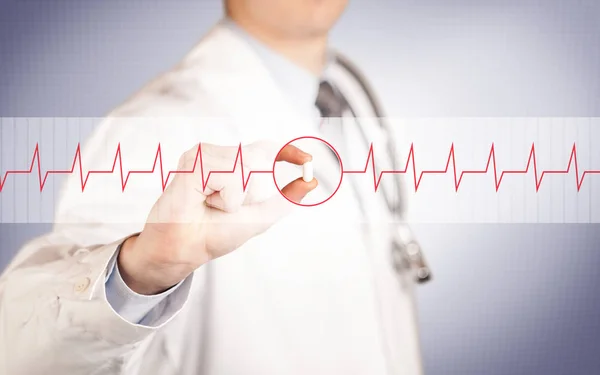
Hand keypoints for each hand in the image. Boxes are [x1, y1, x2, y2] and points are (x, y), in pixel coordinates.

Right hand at [118, 141, 316, 294]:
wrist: (185, 248)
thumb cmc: (214, 233)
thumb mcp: (260, 217)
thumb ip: (285, 199)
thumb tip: (311, 182)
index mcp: (233, 165)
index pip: (266, 149)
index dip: (288, 152)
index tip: (307, 159)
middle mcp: (219, 156)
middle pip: (259, 157)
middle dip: (253, 190)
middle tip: (227, 207)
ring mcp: (205, 156)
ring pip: (245, 165)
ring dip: (237, 197)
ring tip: (214, 205)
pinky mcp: (193, 162)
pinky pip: (229, 175)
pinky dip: (226, 197)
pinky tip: (206, 202)